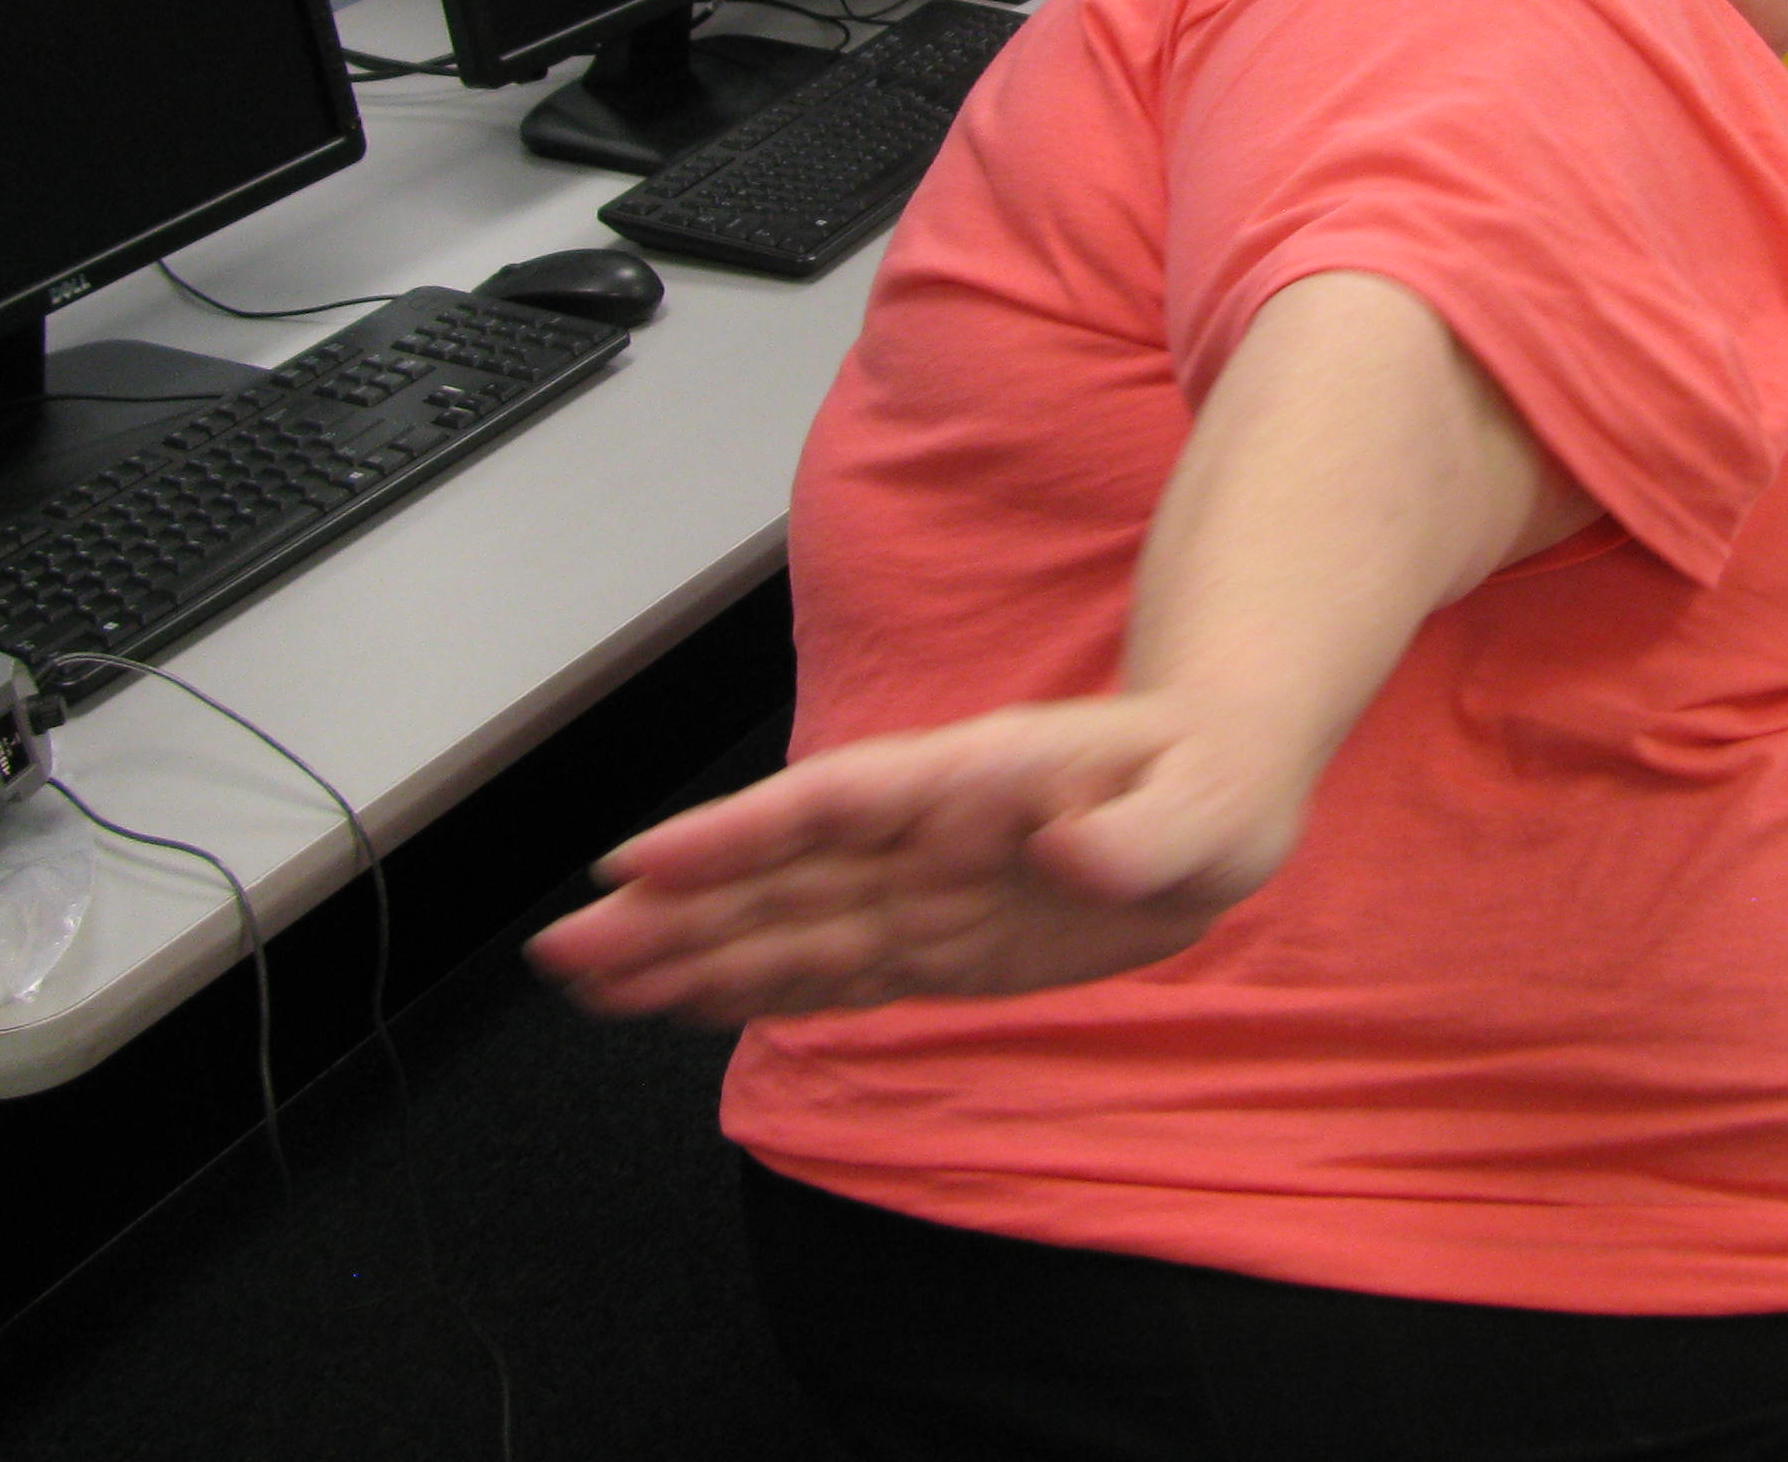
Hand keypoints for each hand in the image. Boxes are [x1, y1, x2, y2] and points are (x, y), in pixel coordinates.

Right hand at [525, 693, 1305, 1025]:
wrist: (1219, 781)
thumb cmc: (1212, 784)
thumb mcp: (1208, 810)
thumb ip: (1137, 837)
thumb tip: (1061, 853)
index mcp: (974, 785)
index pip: (836, 807)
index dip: (737, 836)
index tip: (641, 861)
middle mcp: (927, 836)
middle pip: (780, 874)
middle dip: (673, 910)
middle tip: (569, 950)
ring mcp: (924, 888)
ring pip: (787, 925)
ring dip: (692, 953)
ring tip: (592, 984)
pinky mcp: (941, 942)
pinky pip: (835, 967)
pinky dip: (760, 988)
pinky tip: (688, 1006)